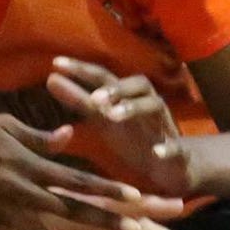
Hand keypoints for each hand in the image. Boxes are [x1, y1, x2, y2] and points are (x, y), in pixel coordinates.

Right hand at [0, 112, 177, 229]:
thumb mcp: (6, 125)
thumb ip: (39, 138)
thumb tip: (69, 137)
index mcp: (32, 164)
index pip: (79, 179)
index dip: (108, 189)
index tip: (136, 198)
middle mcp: (25, 191)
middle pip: (72, 210)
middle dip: (104, 222)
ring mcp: (6, 210)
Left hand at [47, 57, 194, 197]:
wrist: (172, 165)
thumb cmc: (134, 137)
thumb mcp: (103, 119)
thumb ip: (79, 100)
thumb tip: (51, 78)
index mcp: (126, 96)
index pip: (104, 76)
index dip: (82, 69)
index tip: (56, 63)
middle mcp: (146, 104)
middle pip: (137, 84)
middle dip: (116, 88)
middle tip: (94, 97)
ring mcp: (163, 126)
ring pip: (155, 106)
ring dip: (134, 108)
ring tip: (113, 116)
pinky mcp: (178, 151)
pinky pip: (177, 146)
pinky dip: (168, 148)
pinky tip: (157, 152)